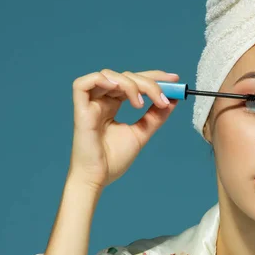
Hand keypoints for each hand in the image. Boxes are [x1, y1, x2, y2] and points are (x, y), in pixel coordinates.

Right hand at [69, 69, 178, 189]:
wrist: (98, 179)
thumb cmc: (113, 160)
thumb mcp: (141, 133)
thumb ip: (155, 116)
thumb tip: (173, 100)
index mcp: (112, 105)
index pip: (133, 82)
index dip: (153, 76)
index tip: (174, 79)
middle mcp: (101, 101)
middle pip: (125, 76)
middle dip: (149, 82)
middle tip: (164, 97)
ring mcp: (90, 104)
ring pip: (109, 76)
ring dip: (130, 84)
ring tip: (140, 104)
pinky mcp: (80, 110)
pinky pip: (83, 84)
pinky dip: (102, 80)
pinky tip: (118, 89)